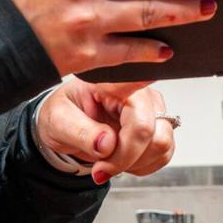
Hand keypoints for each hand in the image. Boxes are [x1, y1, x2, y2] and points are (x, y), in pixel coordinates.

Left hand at [36, 79, 177, 183]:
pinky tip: (124, 159)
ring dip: (134, 162)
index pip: (137, 81)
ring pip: (162, 144)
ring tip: (110, 160)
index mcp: (112, 83)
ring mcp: (153, 110)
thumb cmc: (64, 116)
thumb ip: (80, 132)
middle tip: (100, 166)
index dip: (151, 75)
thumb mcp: (58, 122)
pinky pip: (164, 154)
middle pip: (150, 129)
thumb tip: (106, 143)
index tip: (163, 56)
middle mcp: (139, 93)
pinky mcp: (160, 127)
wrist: (68, 126)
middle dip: (124, 157)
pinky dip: (142, 165)